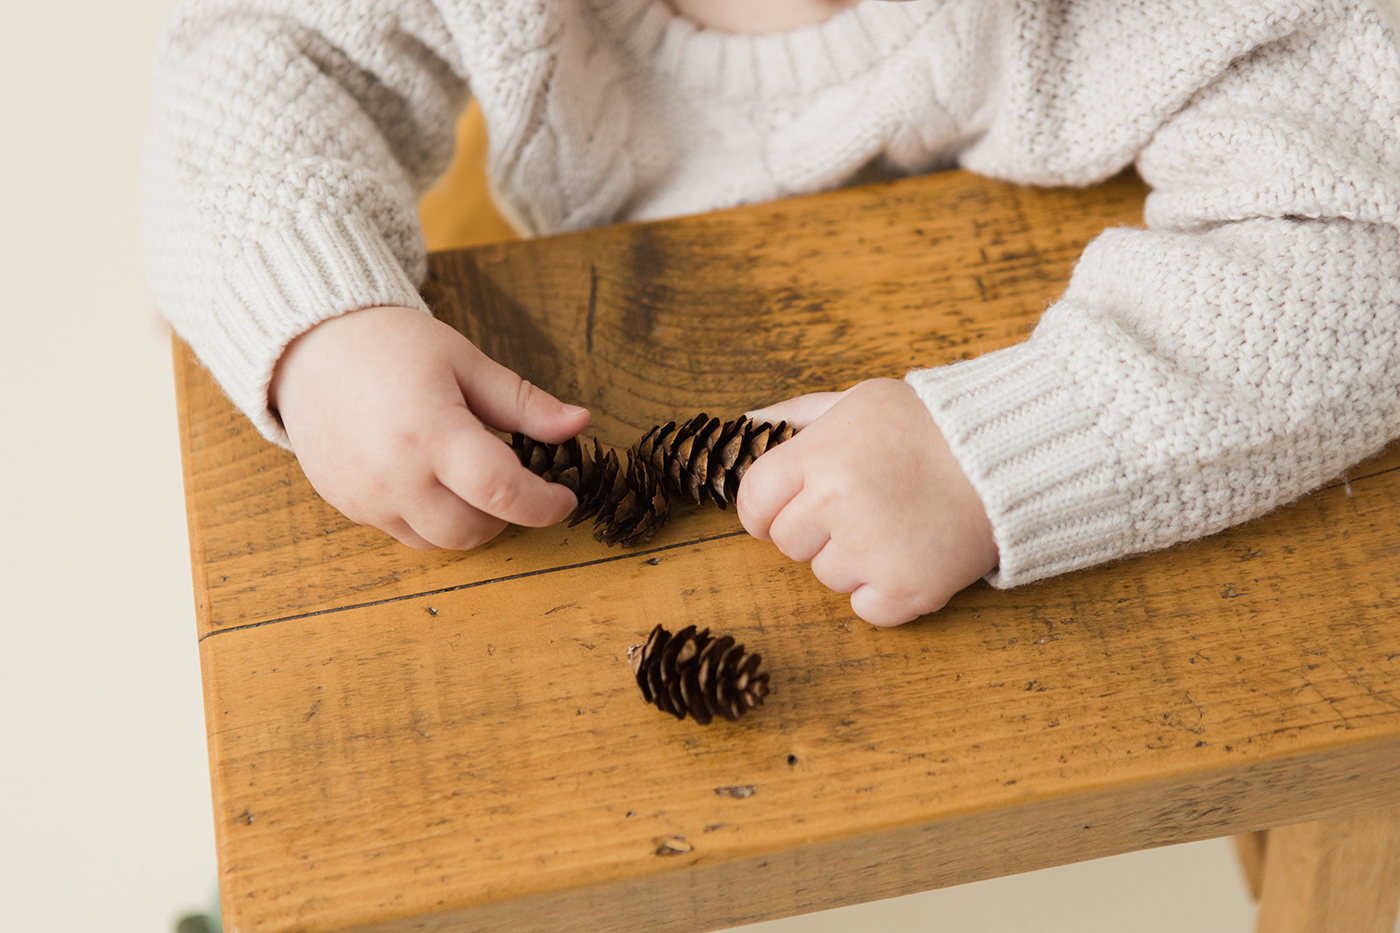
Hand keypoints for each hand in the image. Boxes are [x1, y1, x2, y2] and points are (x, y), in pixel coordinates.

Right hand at [269, 306, 588, 549]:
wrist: (310, 346)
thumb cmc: (393, 346)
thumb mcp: (466, 362)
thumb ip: (523, 402)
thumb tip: (580, 424)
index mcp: (431, 433)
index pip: (502, 493)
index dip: (544, 504)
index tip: (565, 499)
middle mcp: (395, 475)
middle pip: (472, 531)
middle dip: (506, 517)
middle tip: (514, 484)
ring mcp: (367, 497)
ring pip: (437, 542)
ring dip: (469, 524)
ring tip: (471, 482)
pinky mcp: (347, 506)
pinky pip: (402, 533)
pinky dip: (430, 520)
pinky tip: (432, 482)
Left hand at [736, 379, 997, 625]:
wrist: (1009, 457)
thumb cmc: (929, 425)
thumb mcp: (859, 400)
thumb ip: (797, 414)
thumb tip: (747, 422)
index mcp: (819, 456)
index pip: (752, 502)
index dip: (765, 508)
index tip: (789, 506)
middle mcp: (838, 504)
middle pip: (786, 543)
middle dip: (813, 530)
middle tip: (860, 507)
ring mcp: (872, 551)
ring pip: (825, 577)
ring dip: (852, 559)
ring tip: (894, 524)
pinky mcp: (907, 590)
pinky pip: (864, 610)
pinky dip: (884, 592)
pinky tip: (909, 554)